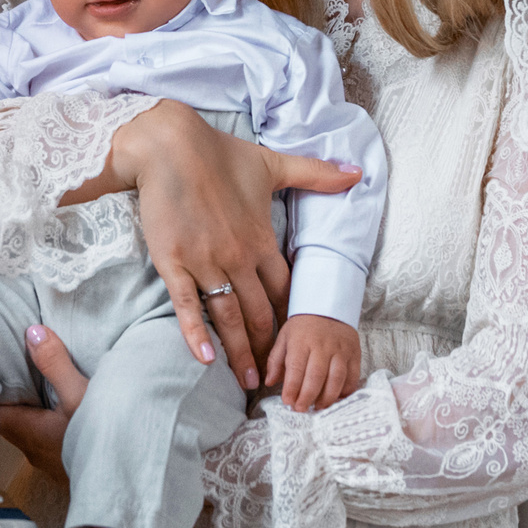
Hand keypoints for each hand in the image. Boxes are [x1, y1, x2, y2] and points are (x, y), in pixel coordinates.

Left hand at [0, 325, 89, 487]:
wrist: (121, 486)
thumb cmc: (98, 442)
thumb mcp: (79, 396)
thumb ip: (54, 364)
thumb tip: (31, 331)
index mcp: (24, 429)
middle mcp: (30, 446)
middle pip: (5, 417)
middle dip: (2, 394)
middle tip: (0, 366)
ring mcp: (47, 457)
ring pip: (25, 427)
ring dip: (24, 407)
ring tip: (25, 380)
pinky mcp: (64, 461)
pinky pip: (44, 435)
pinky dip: (42, 418)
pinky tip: (54, 408)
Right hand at [103, 101, 363, 392]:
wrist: (169, 145)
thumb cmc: (220, 153)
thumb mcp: (273, 164)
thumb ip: (316, 174)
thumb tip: (357, 173)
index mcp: (262, 240)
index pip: (284, 291)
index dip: (291, 320)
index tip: (296, 344)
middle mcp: (238, 258)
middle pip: (259, 313)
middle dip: (268, 347)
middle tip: (275, 377)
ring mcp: (206, 263)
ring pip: (228, 317)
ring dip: (239, 351)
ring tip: (247, 381)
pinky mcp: (174, 263)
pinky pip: (188, 306)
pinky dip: (196, 334)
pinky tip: (205, 359)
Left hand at [265, 315, 360, 413]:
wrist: (328, 307)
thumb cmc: (303, 327)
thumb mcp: (284, 337)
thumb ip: (276, 361)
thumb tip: (269, 382)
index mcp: (301, 341)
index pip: (296, 369)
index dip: (292, 388)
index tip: (287, 402)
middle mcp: (322, 346)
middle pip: (316, 376)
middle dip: (308, 397)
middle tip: (301, 409)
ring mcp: (341, 350)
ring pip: (336, 378)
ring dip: (327, 397)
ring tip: (318, 407)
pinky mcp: (354, 353)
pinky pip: (352, 376)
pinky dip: (345, 391)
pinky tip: (336, 399)